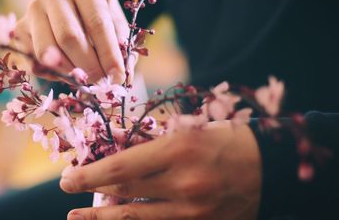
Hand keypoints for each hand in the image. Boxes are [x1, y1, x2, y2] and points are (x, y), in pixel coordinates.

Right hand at [15, 0, 129, 82]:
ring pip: (47, 52)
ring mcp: (31, 9)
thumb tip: (121, 76)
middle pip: (69, 37)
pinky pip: (34, 62)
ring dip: (69, 73)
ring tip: (86, 80)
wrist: (67, 3)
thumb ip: (121, 43)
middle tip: (101, 84)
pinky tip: (67, 72)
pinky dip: (53, 74)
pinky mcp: (18, 30)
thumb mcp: (114, 18)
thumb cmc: (96, 11)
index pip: (96, 22)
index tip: (118, 77)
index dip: (109, 54)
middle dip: (88, 67)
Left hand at [60, 121, 261, 219]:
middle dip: (89, 192)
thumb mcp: (187, 128)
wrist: (271, 167)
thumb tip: (110, 143)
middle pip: (123, 193)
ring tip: (77, 218)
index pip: (120, 167)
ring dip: (102, 218)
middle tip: (68, 189)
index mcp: (179, 149)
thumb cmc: (225, 138)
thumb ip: (148, 138)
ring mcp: (194, 211)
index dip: (89, 174)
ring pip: (135, 219)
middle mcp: (183, 183)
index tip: (67, 176)